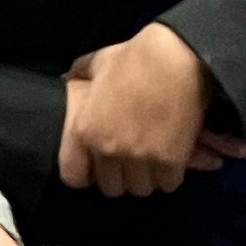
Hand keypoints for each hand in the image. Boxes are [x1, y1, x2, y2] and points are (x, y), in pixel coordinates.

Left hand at [58, 23, 219, 196]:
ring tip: (152, 160)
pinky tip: (172, 159)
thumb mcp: (96, 63)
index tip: (98, 166)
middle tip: (131, 160)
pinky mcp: (170, 160)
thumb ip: (79, 78)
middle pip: (112, 187)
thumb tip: (66, 80)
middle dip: (121, 175)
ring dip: (147, 177)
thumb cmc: (135, 57)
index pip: (73, 177)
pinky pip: (167, 183)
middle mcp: (108, 149)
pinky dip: (171, 175)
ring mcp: (139, 157)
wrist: (178, 57)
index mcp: (84, 130)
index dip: (86, 174)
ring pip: (140, 188)